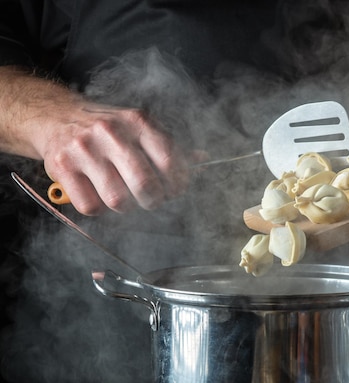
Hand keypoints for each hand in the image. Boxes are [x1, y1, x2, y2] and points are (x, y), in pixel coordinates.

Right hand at [40, 103, 189, 214]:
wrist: (56, 116)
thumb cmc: (107, 127)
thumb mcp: (140, 127)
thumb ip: (170, 146)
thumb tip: (202, 160)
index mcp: (138, 122)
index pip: (170, 161)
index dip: (177, 184)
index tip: (175, 190)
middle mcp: (111, 133)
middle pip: (145, 185)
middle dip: (154, 200)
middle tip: (151, 198)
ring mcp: (85, 150)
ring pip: (118, 200)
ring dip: (126, 207)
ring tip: (124, 196)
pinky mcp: (62, 167)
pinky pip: (90, 206)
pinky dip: (99, 208)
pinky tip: (99, 195)